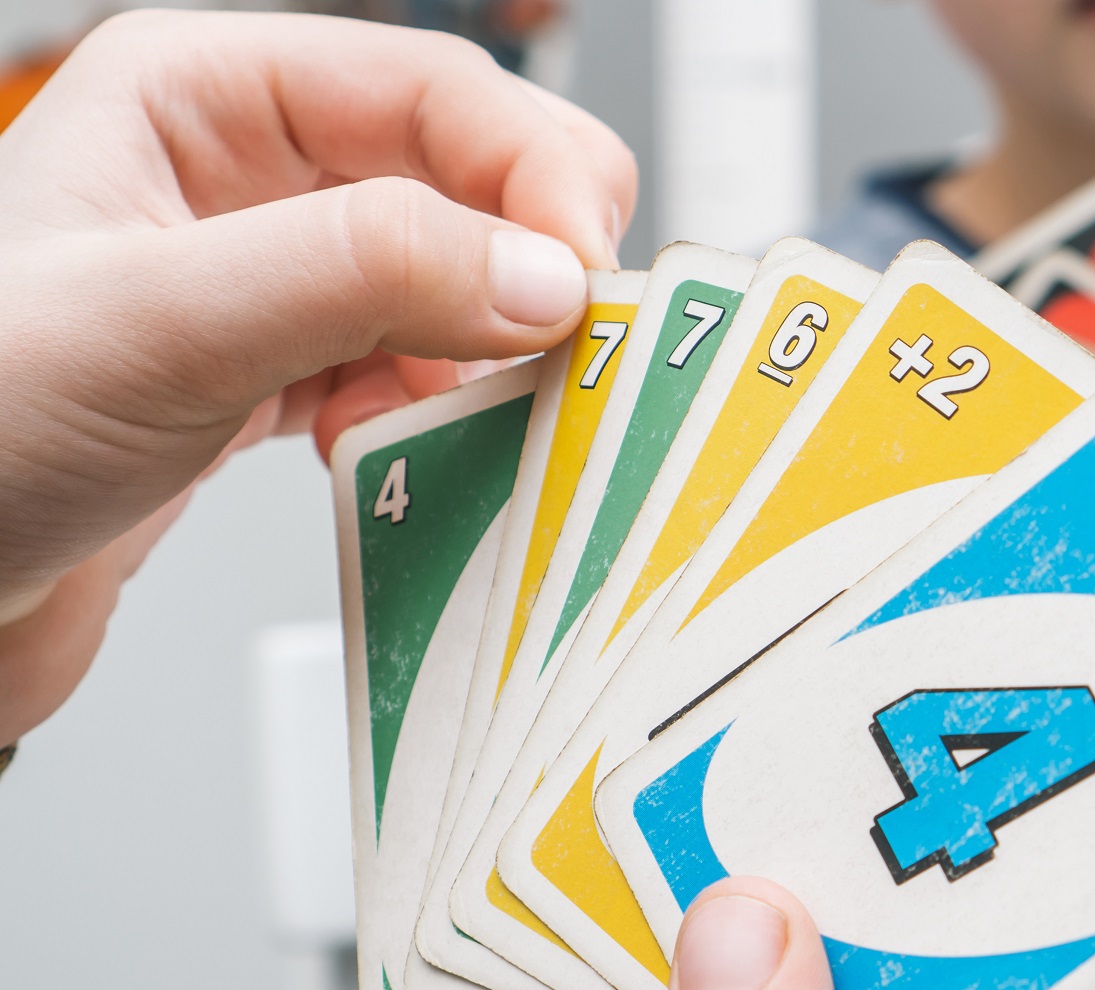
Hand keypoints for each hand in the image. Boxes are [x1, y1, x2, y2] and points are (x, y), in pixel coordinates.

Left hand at [0, 11, 636, 744]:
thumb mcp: (162, 328)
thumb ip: (359, 276)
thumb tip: (541, 272)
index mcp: (198, 97)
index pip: (431, 90)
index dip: (533, 174)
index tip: (586, 277)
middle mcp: (244, 174)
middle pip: (466, 176)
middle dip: (532, 256)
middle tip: (575, 342)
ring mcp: (272, 276)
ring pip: (458, 277)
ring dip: (493, 347)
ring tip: (480, 410)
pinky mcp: (287, 372)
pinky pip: (420, 365)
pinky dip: (445, 409)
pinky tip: (404, 447)